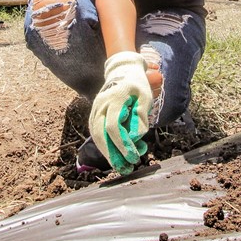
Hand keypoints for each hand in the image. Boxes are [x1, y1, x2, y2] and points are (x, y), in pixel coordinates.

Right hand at [88, 52, 151, 173]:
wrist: (123, 71)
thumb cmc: (137, 85)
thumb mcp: (145, 96)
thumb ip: (142, 115)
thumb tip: (136, 137)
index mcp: (114, 98)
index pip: (114, 126)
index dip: (123, 144)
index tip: (134, 157)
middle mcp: (100, 105)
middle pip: (100, 134)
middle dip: (112, 154)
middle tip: (126, 168)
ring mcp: (95, 110)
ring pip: (96, 136)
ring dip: (108, 153)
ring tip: (122, 167)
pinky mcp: (94, 115)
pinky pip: (96, 134)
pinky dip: (105, 146)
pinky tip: (116, 156)